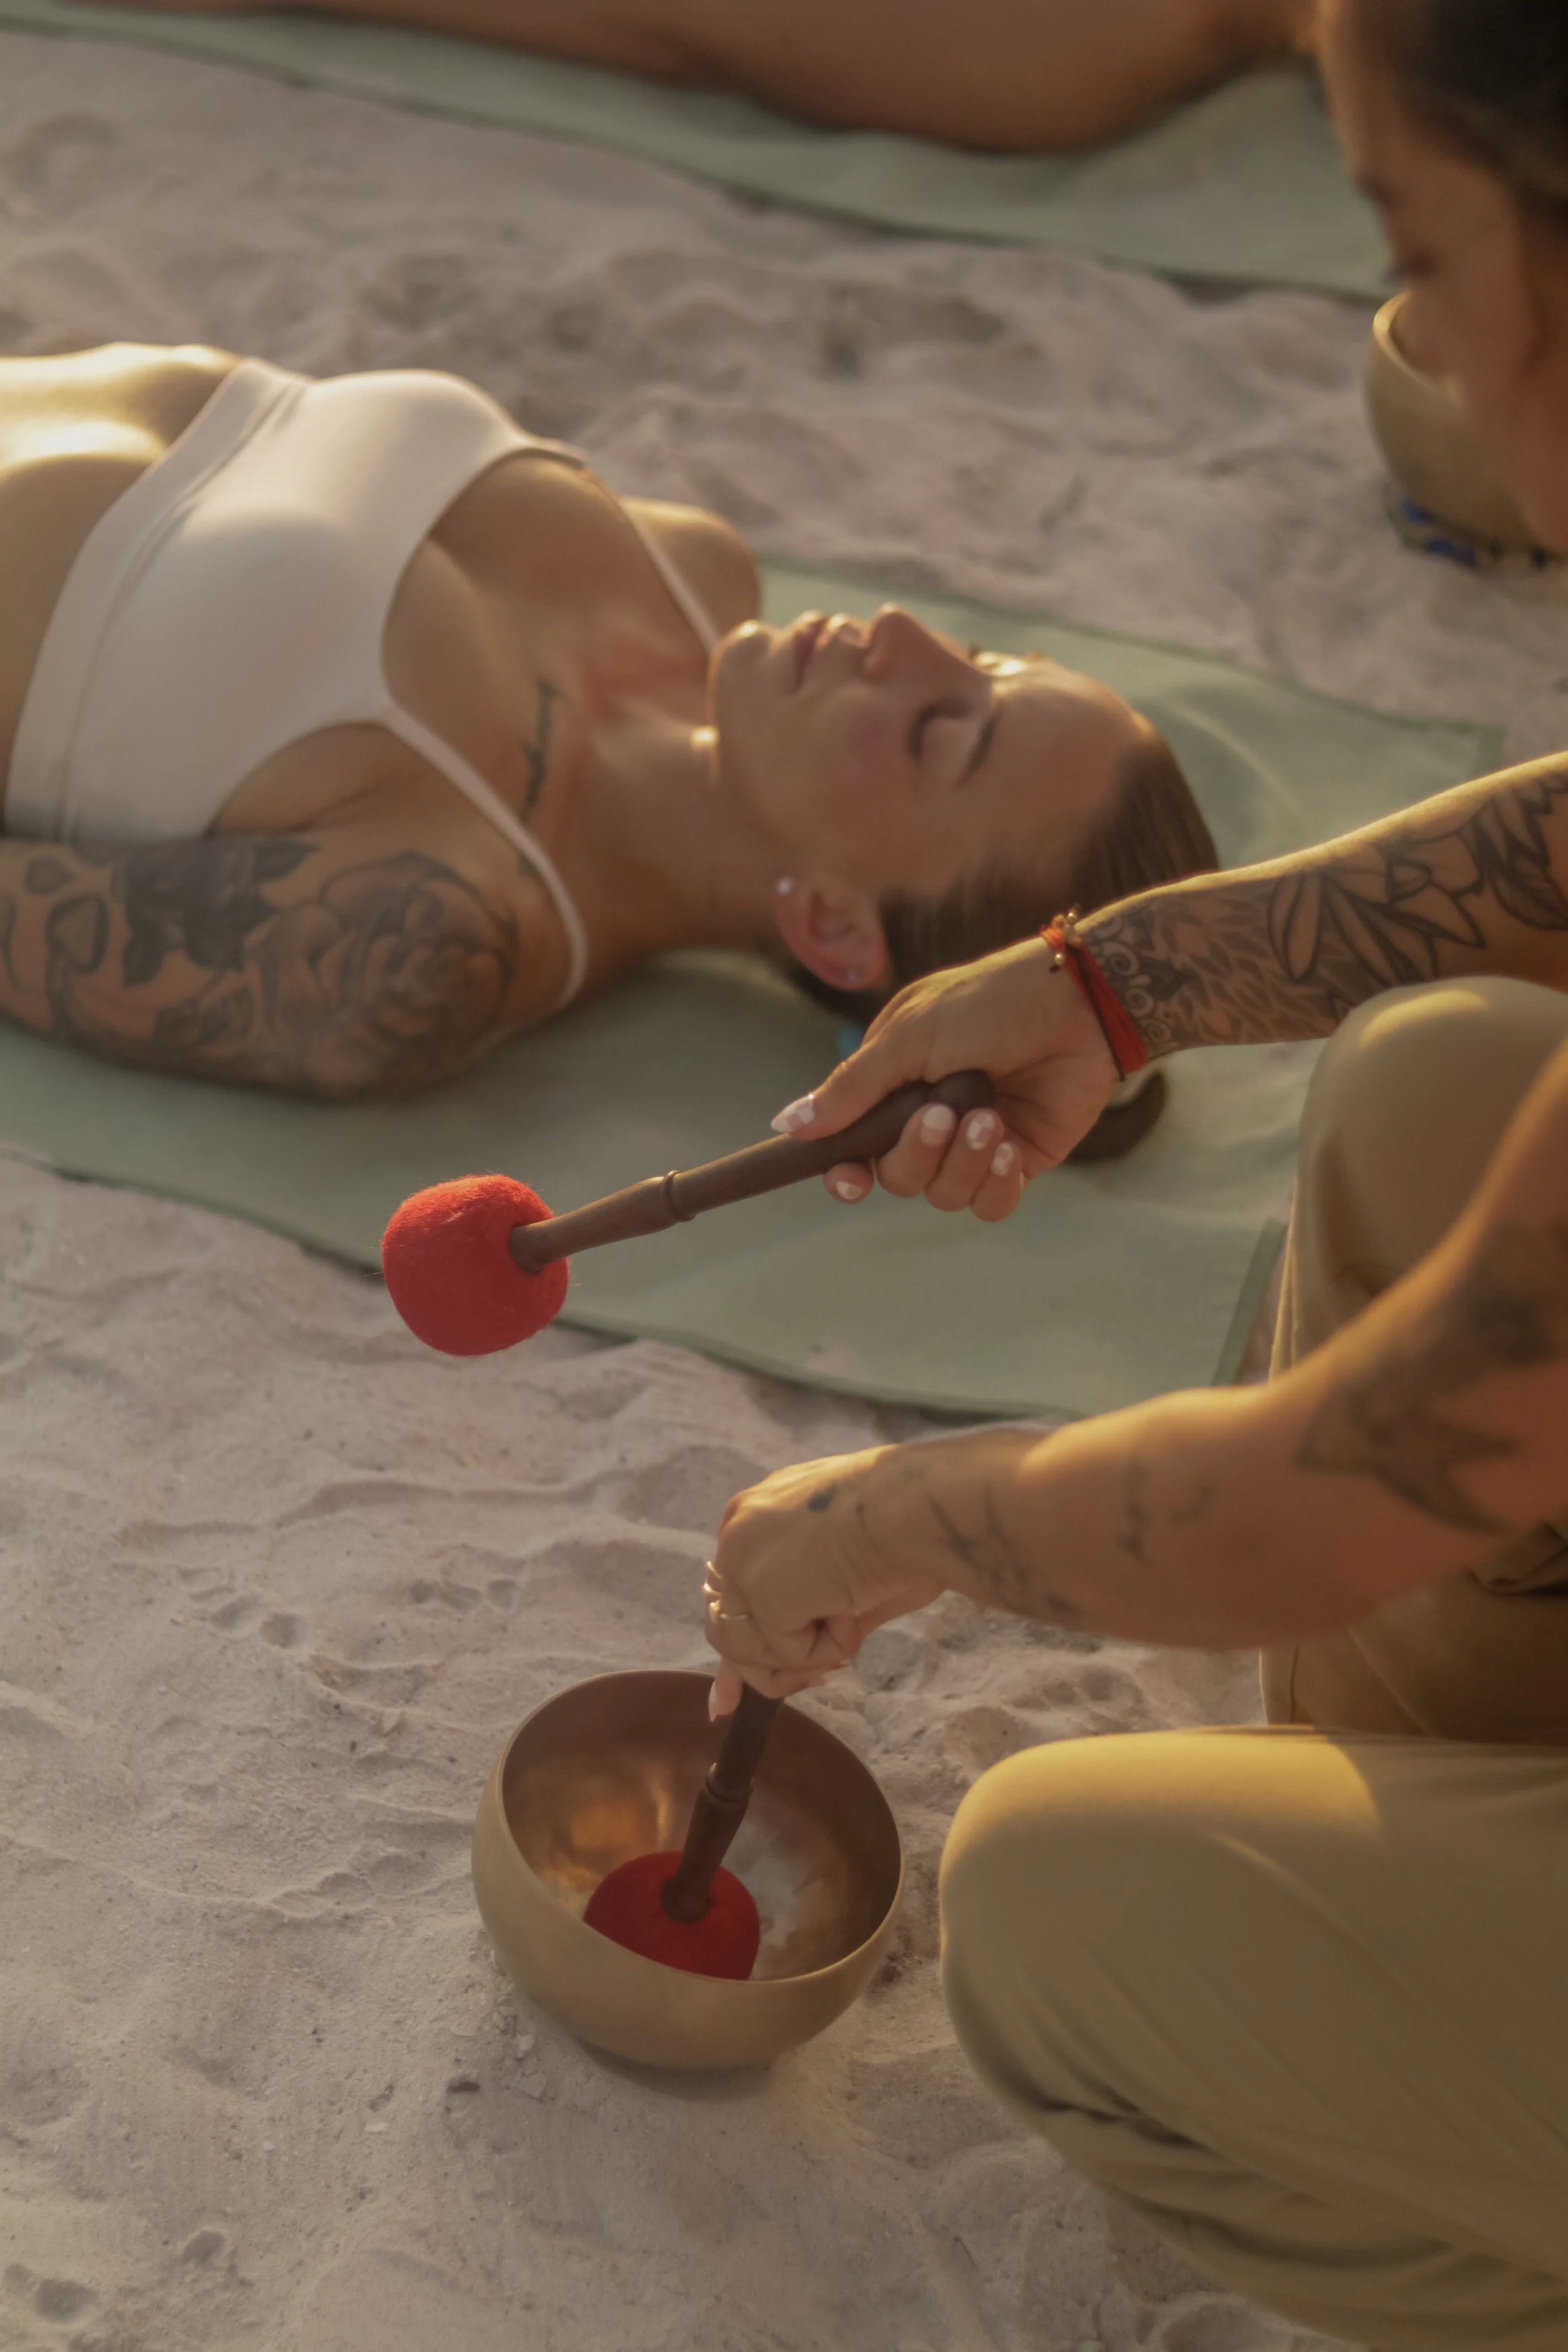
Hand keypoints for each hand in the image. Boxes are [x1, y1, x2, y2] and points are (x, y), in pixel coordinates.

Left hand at [704, 1449, 945, 1711]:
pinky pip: (787, 1656)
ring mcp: (742, 1560)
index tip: (731, 1700)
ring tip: (853, 1623)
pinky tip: (854, 1610)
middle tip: (820, 1679)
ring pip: (747, 1650)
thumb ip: (813, 1613)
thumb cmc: (909, 1527)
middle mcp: (739, 1529)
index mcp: (763, 1514)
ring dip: (805, 1656)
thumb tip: (799, 1667)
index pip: (731, 1590)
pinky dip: (828, 1650)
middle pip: (727, 1626)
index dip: (745, 1642)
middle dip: (764, 1669)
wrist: (922, 1505)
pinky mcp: (760, 1592)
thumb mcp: (849, 1574)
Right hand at [774, 936, 1119, 1218]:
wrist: (1078, 1002)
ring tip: (988, 1118)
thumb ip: (851, 1086)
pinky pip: (990, 1204)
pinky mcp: (1018, 1161)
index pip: (852, 1148)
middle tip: (940, 1114)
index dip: (844, 1172)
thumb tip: (786, 1124)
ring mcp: (973, 1144)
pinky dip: (995, 1184)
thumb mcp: (909, 1036)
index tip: (848, 1179)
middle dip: (915, 1152)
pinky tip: (1008, 1149)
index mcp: (893, 1086)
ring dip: (961, 1162)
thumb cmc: (989, 1003)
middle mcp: (928, 1120)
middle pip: (895, 1176)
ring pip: (942, 1195)